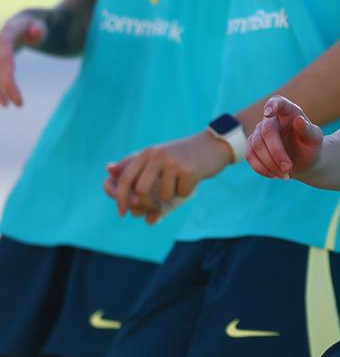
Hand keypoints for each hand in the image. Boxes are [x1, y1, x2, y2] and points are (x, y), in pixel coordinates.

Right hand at [0, 12, 46, 106]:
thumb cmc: (34, 26)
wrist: (22, 25)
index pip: (5, 49)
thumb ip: (39, 29)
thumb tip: (37, 33)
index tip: (11, 74)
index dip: (6, 62)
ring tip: (7, 106)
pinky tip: (2, 101)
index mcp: (7, 33)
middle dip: (4, 83)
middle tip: (14, 103)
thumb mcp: (40, 25)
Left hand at [103, 130, 233, 222]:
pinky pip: (181, 194)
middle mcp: (158, 156)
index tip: (122, 212)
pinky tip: (193, 180)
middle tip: (155, 207)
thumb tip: (108, 169)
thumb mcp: (158, 155)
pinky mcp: (190, 171)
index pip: (126, 178)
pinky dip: (186, 192)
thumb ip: (135, 163)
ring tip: (181, 183)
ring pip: (163, 196)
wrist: (214, 144)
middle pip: (141, 191)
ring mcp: (174, 163)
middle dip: (147, 204)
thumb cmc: (184, 154)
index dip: (121, 197)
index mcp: (148, 153)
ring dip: (172, 196)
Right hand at [247, 95, 322, 178]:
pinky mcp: (252, 146)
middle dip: (276, 152)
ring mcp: (259, 132)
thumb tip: (299, 120)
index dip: (272, 106)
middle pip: (267, 132)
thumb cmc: (311, 147)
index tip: (269, 113)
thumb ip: (308, 130)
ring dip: (269, 163)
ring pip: (256, 145)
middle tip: (288, 168)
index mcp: (289, 112)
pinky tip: (275, 175)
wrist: (304, 162)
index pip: (278, 102)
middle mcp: (271, 119)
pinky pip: (249, 156)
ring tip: (285, 174)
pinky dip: (261, 168)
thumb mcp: (315, 139)